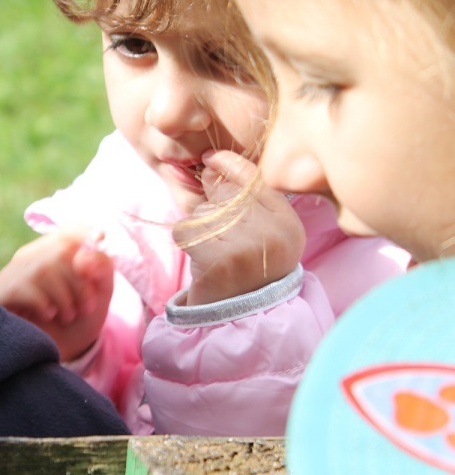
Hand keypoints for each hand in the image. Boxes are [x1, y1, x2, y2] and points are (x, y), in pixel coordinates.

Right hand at [0, 228, 112, 361]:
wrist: (50, 353)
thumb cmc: (75, 319)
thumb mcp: (99, 293)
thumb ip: (102, 268)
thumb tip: (85, 258)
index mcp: (55, 250)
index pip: (69, 230)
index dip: (86, 234)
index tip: (101, 243)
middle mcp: (32, 255)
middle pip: (61, 250)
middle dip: (81, 283)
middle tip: (86, 308)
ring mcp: (14, 272)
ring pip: (44, 270)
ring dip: (65, 297)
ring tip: (68, 316)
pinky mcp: (3, 292)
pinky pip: (25, 288)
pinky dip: (44, 303)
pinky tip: (49, 314)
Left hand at [174, 150, 304, 305]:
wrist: (238, 317)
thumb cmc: (245, 268)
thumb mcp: (256, 232)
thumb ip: (238, 197)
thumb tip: (211, 163)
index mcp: (289, 224)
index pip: (256, 179)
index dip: (230, 165)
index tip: (211, 157)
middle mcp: (274, 234)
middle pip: (225, 195)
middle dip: (212, 208)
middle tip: (220, 236)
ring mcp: (249, 247)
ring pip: (203, 212)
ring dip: (198, 229)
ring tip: (214, 253)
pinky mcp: (221, 261)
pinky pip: (187, 229)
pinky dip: (185, 241)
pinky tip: (200, 259)